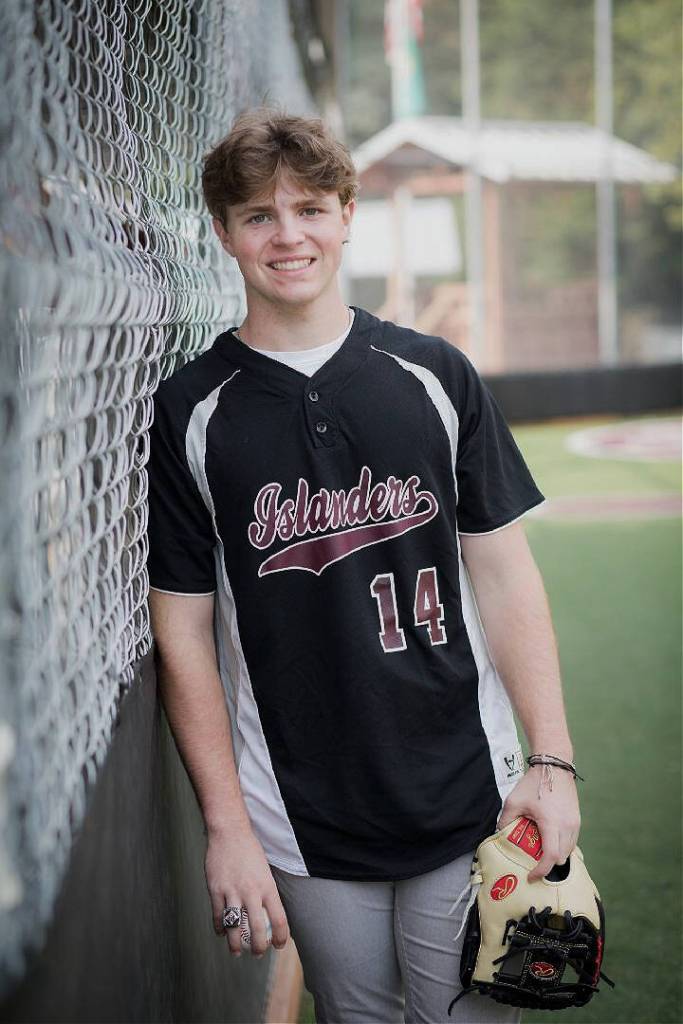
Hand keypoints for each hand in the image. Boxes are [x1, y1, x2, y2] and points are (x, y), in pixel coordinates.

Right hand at [204, 824, 289, 956]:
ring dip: (236, 945)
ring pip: (234, 927)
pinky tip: (222, 933)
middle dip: (258, 947)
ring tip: (237, 952)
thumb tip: (271, 914)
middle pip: (256, 930)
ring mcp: (232, 891)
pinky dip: (220, 928)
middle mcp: (251, 891)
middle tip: (258, 953)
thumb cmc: (250, 851)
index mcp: (267, 886)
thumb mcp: (265, 871)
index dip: (280, 937)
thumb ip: (267, 892)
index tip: (279, 946)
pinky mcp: (215, 890)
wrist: (230, 832)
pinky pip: (218, 916)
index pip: (279, 919)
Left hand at [498, 767, 580, 881]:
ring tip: (541, 852)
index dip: (541, 870)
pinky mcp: (577, 820)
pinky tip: (550, 840)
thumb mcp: (513, 801)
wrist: (553, 766)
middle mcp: (567, 826)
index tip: (531, 876)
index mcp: (551, 824)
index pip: (550, 857)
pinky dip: (563, 846)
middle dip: (548, 865)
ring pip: (569, 851)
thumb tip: (499, 836)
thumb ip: (505, 821)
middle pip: (561, 858)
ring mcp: (575, 823)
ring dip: (556, 856)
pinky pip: (572, 841)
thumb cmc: (533, 783)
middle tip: (533, 865)